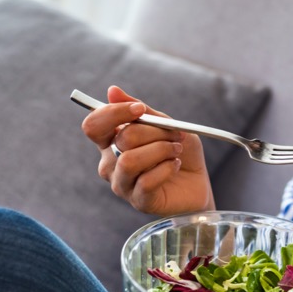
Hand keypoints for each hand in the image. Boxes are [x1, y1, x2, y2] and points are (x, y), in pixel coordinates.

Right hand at [79, 85, 214, 215]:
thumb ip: (141, 110)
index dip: (114, 113)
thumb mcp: (166, 124)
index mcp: (111, 141)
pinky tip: (175, 166)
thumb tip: (112, 91)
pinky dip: (166, 169)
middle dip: (155, 132)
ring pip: (129, 160)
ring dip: (160, 150)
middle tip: (175, 135)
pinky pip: (146, 181)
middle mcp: (110, 163)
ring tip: (176, 151)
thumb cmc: (180, 152)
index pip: (94, 125)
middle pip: (121, 139)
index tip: (141, 110)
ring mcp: (121, 184)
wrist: (198, 183)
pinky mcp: (138, 200)